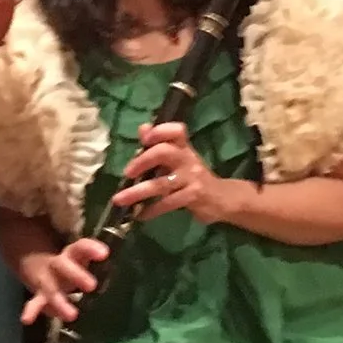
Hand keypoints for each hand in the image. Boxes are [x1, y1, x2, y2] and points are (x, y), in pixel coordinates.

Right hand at [17, 235, 108, 324]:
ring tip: (72, 316)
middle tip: (92, 286)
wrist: (34, 256)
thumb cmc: (72, 258)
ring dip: (60, 302)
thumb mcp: (82, 254)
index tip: (104, 254)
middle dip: (76, 275)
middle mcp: (58, 265)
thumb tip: (125, 258)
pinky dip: (31, 311)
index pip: (81, 247)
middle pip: (64, 267)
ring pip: (51, 289)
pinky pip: (35, 302)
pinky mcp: (40, 294)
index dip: (91, 249)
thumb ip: (97, 257)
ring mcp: (47, 280)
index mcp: (72, 253)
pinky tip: (26, 319)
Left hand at [111, 123, 233, 224]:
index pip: (175, 131)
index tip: (144, 138)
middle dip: (142, 161)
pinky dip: (151, 210)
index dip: (159, 131)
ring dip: (137, 192)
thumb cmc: (193, 176)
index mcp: (183, 147)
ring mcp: (191, 178)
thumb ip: (159, 145)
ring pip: (161, 184)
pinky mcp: (193, 196)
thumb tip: (142, 128)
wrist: (222, 198)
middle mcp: (187, 159)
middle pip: (164, 152)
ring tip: (119, 199)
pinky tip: (140, 215)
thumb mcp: (179, 159)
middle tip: (127, 173)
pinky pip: (168, 203)